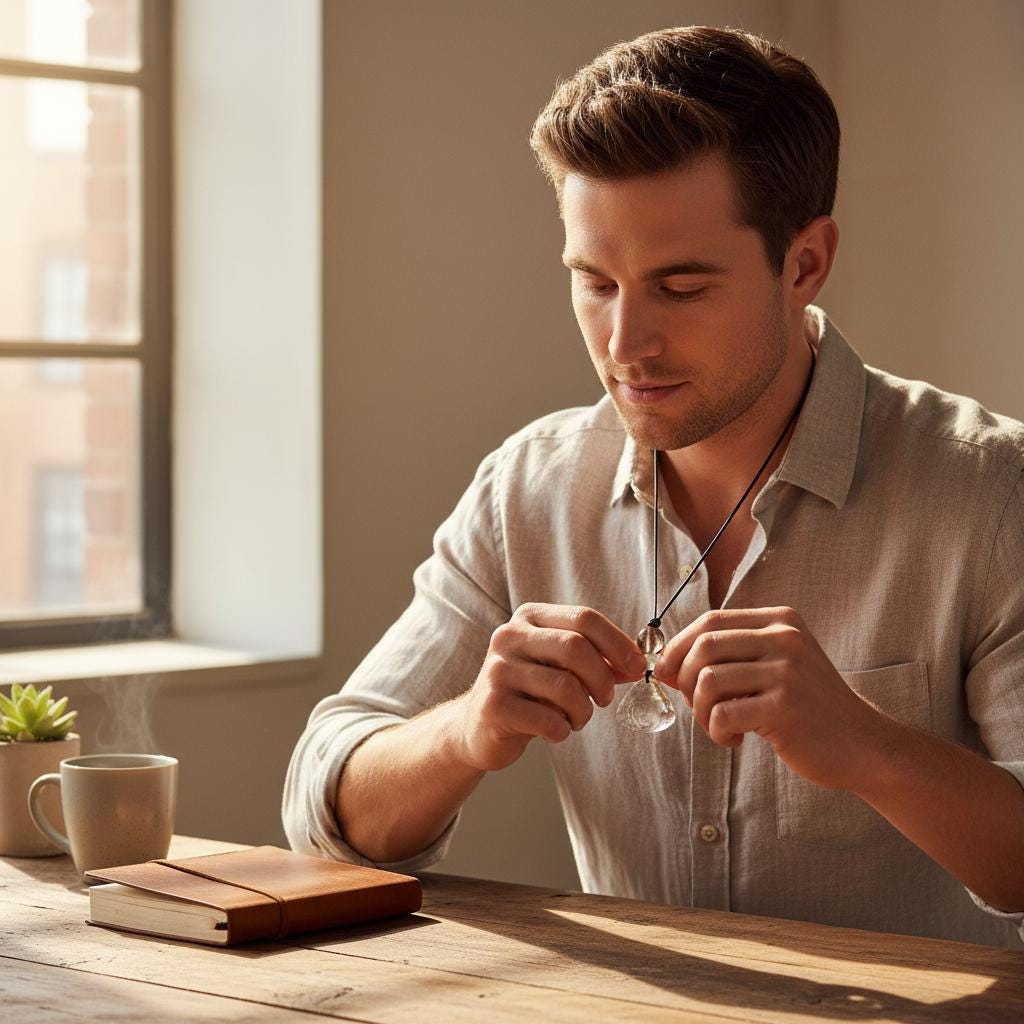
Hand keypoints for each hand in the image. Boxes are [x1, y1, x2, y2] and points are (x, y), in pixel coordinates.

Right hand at [455, 604, 647, 771]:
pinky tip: (555, 731)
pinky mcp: (493, 706)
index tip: (636, 666)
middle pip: (575, 647)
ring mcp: (498, 670)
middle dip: (602, 679)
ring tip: (577, 718)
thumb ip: (597, 660)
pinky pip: (548, 720)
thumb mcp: (561, 666)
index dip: (618, 643)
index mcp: (529, 617)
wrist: (477, 726)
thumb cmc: (529, 692)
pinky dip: (563, 730)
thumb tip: (639, 664)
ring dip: (584, 710)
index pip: (584, 617)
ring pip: (565, 686)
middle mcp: (509, 636)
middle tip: (605, 699)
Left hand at [654, 606, 888, 790]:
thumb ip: (727, 657)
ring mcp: (786, 672)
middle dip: (684, 679)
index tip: (668, 673)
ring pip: (706, 681)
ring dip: (700, 711)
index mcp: (780, 621)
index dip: (679, 646)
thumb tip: (663, 664)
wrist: (865, 745)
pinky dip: (716, 731)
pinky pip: (721, 714)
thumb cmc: (809, 708)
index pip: (710, 620)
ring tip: (720, 725)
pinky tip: (736, 739)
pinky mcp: (784, 708)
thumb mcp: (775, 666)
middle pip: (703, 646)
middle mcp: (784, 638)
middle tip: (698, 705)